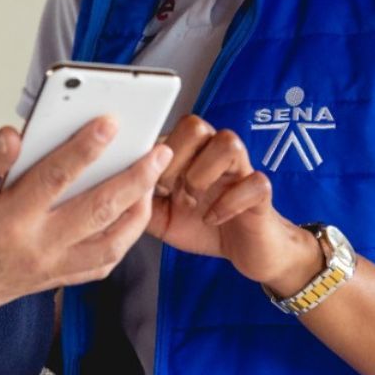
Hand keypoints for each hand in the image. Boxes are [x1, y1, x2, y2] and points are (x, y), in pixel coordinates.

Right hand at [0, 120, 166, 325]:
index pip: (55, 178)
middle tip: (158, 151)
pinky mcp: (55, 280)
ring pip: (110, 243)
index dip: (85, 148)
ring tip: (152, 180)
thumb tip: (13, 135)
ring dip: (138, 212)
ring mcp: (50, 268)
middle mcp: (37, 247)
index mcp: (8, 221)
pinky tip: (132, 217)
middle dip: (134, 178)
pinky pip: (100, 265)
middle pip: (98, 210)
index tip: (110, 122)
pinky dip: (123, 241)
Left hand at [146, 118, 320, 289]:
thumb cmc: (205, 226)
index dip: (153, 152)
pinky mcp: (261, 192)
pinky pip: (254, 182)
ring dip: (202, 175)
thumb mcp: (162, 217)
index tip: (147, 183)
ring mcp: (241, 170)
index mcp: (191, 154)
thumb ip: (141, 200)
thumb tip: (114, 187)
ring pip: (228, 143)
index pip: (168, 128)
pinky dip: (229, 203)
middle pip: (196, 125)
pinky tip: (213, 219)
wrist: (247, 250)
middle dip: (175, 159)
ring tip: (192, 202)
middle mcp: (216, 154)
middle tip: (169, 191)